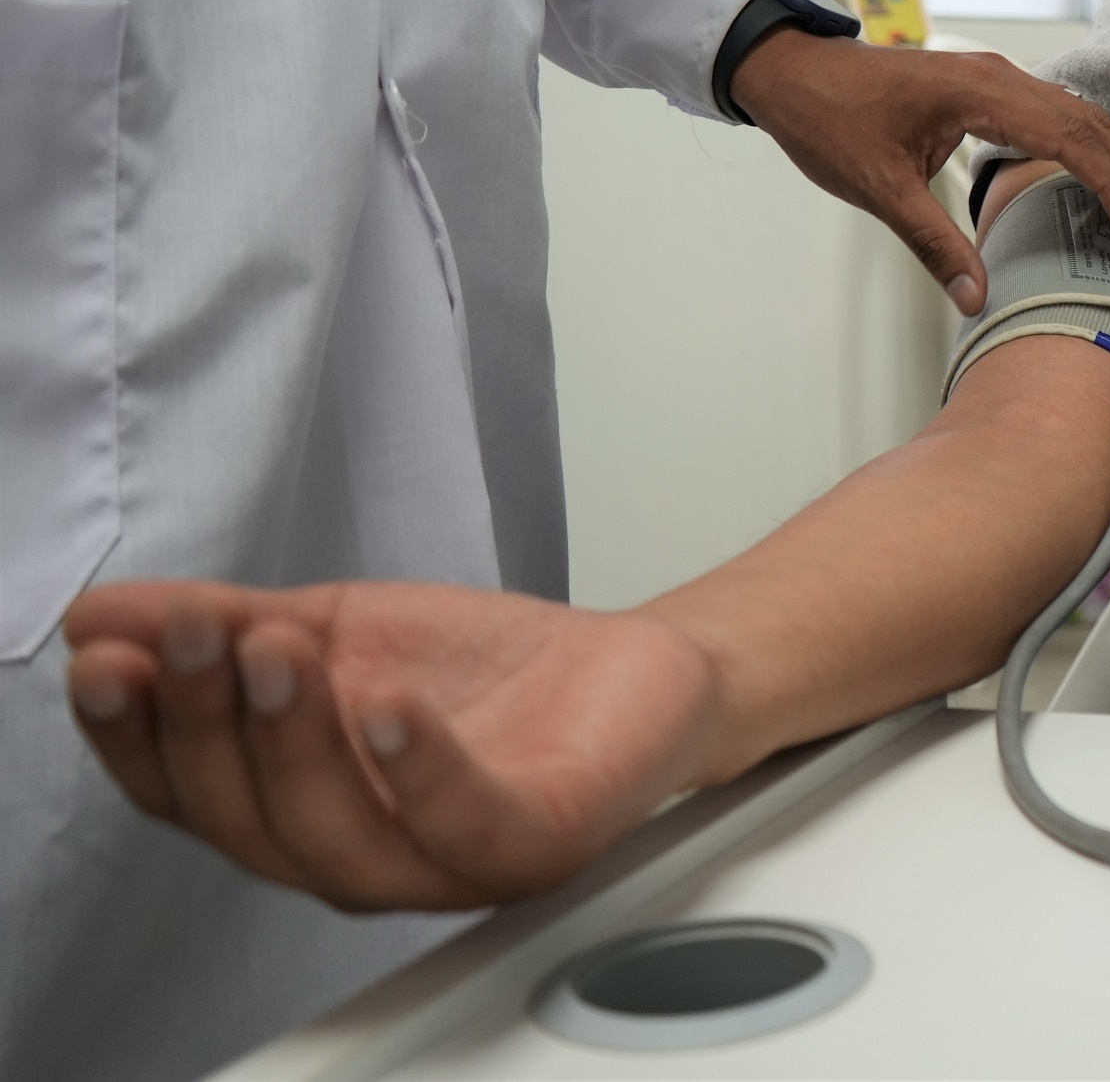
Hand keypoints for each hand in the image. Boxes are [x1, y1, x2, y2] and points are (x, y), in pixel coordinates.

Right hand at [63, 579, 721, 910]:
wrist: (636, 669)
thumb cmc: (487, 673)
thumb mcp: (339, 629)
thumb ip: (229, 627)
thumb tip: (104, 616)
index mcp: (298, 812)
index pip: (186, 796)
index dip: (133, 734)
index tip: (105, 660)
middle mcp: (361, 855)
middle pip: (249, 821)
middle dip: (207, 722)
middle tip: (197, 633)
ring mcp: (448, 861)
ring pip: (338, 838)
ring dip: (293, 740)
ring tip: (278, 651)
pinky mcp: (536, 843)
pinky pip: (464, 825)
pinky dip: (418, 767)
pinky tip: (386, 704)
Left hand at [730, 31, 1109, 314]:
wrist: (792, 71)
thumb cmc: (829, 118)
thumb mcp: (878, 187)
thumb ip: (933, 243)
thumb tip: (976, 297)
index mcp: (978, 93)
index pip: (1068, 138)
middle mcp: (997, 77)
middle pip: (1088, 122)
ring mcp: (995, 78)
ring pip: (1078, 114)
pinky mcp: (988, 88)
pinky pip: (1054, 113)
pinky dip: (1086, 148)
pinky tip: (1097, 180)